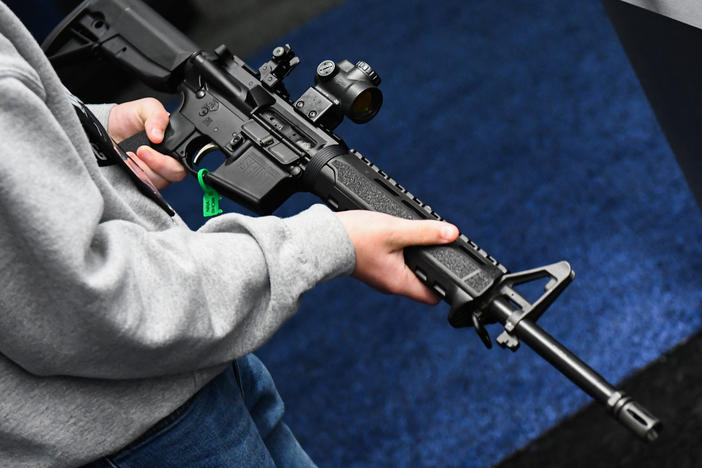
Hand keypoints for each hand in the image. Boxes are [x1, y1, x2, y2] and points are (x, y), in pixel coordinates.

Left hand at [107, 98, 185, 188]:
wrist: (108, 127)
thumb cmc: (130, 118)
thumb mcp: (146, 107)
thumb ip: (157, 116)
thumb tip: (158, 135)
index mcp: (176, 145)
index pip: (185, 160)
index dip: (172, 158)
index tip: (153, 145)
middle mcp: (169, 162)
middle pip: (176, 174)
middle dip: (158, 164)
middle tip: (141, 151)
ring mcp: (156, 173)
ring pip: (159, 181)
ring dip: (143, 168)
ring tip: (131, 154)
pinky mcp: (142, 180)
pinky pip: (144, 184)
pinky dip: (135, 173)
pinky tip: (128, 162)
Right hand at [335, 210, 458, 304]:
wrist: (321, 239)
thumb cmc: (355, 238)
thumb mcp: (395, 231)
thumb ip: (425, 232)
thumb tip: (451, 233)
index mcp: (399, 283)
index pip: (433, 296)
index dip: (445, 283)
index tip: (451, 265)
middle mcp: (390, 285)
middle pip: (421, 282)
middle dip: (430, 264)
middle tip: (435, 245)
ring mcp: (380, 277)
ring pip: (406, 271)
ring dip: (414, 256)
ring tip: (415, 238)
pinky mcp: (371, 267)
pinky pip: (393, 264)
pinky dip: (399, 253)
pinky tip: (396, 238)